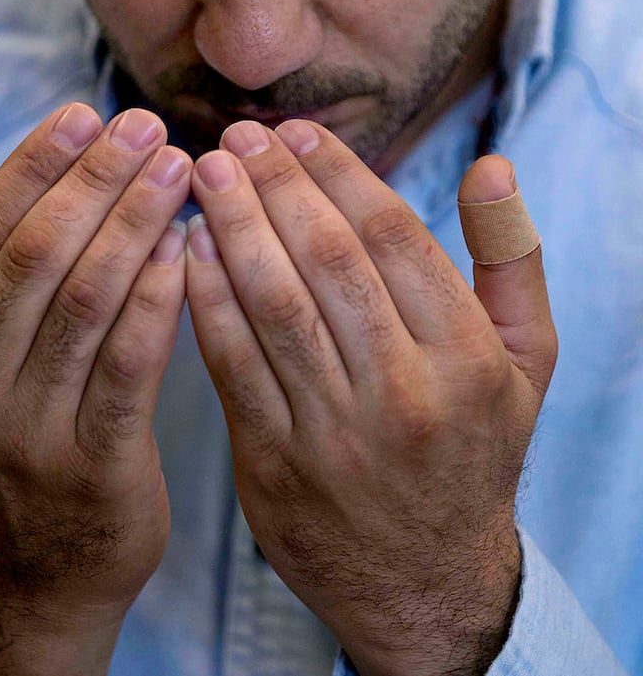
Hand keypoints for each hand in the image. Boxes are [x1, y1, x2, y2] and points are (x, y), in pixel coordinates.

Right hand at [0, 105, 191, 675]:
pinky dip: (161, 298)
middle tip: (150, 127)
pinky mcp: (95, 470)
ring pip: (88, 303)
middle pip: (37, 258)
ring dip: (136, 225)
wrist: (27, 575)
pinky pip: (132, 367)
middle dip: (96, 182)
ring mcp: (26, 436)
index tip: (88, 113)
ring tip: (178, 170)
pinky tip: (187, 247)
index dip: (37, 165)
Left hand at [186, 119, 554, 675]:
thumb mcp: (526, 359)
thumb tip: (492, 165)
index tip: (295, 131)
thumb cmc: (473, 448)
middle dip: (275, 186)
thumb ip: (512, 258)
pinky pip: (231, 365)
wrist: (426, 580)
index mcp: (468, 357)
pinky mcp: (274, 464)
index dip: (338, 172)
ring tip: (204, 174)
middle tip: (235, 137)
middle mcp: (405, 393)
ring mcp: (336, 434)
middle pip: (327, 260)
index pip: (393, 235)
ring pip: (274, 304)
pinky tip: (186, 249)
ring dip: (233, 229)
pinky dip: (205, 300)